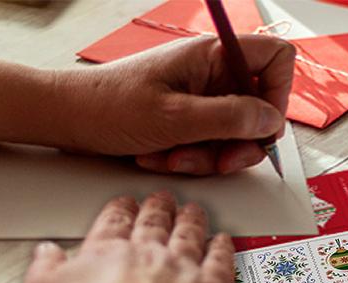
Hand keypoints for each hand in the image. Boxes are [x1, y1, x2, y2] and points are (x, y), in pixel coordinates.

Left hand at [0, 35, 294, 174]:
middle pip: (259, 107)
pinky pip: (212, 144)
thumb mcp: (175, 118)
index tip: (263, 124)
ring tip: (174, 157)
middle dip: (241, 141)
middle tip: (222, 160)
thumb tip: (272, 121)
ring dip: (210, 155)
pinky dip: (192, 158)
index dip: (280, 92)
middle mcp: (213, 74)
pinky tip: (162, 157)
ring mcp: (202, 98)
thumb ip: (231, 118)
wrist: (66, 120)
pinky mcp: (190, 120)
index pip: (276, 58)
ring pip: (236, 133)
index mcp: (213, 56)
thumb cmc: (110, 107)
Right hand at [22, 192, 235, 282]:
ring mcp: (183, 270)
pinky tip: (223, 240)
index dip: (120, 210)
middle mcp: (149, 255)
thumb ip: (46, 270)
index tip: (124, 203)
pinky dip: (223, 248)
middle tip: (162, 198)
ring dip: (192, 220)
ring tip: (193, 210)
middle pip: (155, 223)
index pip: (114, 223)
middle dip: (159, 208)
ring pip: (190, 235)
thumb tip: (46, 253)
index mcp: (108, 253)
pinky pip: (221, 262)